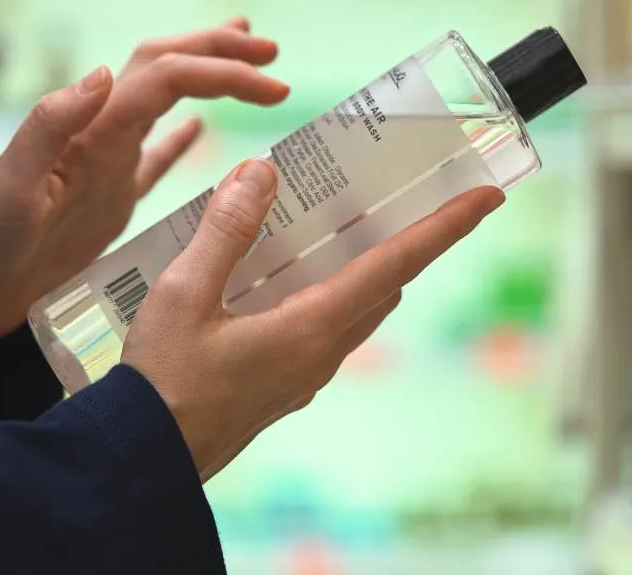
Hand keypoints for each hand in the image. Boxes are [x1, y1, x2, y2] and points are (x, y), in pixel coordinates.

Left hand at [0, 18, 288, 342]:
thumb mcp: (8, 188)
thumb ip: (51, 127)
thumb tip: (104, 73)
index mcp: (90, 131)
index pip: (166, 79)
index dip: (221, 72)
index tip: (272, 84)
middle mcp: (104, 136)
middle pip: (167, 71)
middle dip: (219, 54)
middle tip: (269, 54)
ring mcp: (109, 164)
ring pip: (165, 104)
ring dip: (206, 78)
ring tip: (246, 65)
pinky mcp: (110, 199)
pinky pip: (154, 159)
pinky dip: (181, 139)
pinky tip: (200, 131)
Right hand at [121, 159, 504, 481]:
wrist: (145, 459)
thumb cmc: (162, 382)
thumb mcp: (185, 294)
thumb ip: (226, 230)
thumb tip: (262, 172)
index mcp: (312, 327)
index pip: (396, 265)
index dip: (443, 228)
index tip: (486, 198)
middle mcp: (323, 352)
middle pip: (383, 285)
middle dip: (402, 240)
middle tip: (391, 194)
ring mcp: (306, 374)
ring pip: (354, 309)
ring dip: (360, 267)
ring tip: (330, 224)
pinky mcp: (285, 385)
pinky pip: (323, 329)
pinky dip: (324, 293)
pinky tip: (278, 276)